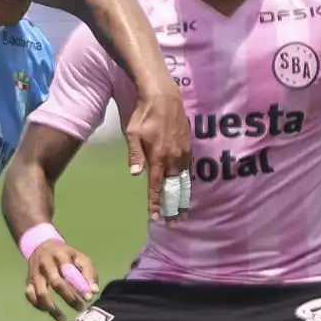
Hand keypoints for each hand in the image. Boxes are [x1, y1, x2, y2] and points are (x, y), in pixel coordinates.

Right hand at [25, 240, 98, 320]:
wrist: (42, 246)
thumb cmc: (66, 255)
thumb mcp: (80, 257)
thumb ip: (88, 273)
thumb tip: (94, 292)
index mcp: (60, 254)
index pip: (70, 270)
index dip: (79, 285)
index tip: (88, 298)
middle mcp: (45, 263)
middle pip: (56, 282)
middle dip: (69, 297)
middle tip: (80, 308)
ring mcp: (35, 273)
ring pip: (40, 293)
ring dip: (52, 308)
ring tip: (63, 318)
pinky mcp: (28, 282)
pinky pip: (30, 297)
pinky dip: (39, 306)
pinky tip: (49, 311)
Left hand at [124, 87, 192, 221]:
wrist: (164, 97)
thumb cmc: (144, 115)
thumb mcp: (133, 133)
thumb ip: (135, 155)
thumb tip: (134, 174)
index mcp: (158, 157)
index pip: (156, 186)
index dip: (156, 203)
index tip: (155, 217)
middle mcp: (173, 158)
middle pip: (173, 189)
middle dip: (173, 207)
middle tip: (174, 223)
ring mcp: (182, 153)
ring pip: (183, 181)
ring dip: (182, 198)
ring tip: (182, 212)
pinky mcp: (187, 147)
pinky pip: (188, 171)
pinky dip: (186, 184)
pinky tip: (185, 190)